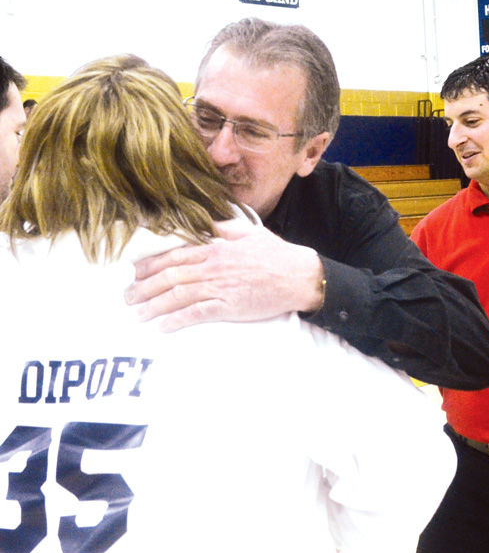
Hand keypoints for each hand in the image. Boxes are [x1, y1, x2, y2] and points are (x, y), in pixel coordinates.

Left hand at [124, 219, 324, 330]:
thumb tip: (207, 226)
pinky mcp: (230, 307)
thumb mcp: (250, 232)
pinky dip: (178, 320)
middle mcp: (213, 267)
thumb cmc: (277, 254)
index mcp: (216, 248)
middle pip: (170, 276)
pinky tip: (163, 326)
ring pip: (178, 295)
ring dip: (154, 305)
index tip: (134, 272)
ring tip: (137, 314)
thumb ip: (225, 228)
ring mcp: (220, 288)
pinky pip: (197, 314)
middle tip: (127, 297)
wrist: (298, 276)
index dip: (151, 264)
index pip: (175, 255)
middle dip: (144, 287)